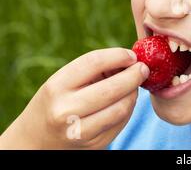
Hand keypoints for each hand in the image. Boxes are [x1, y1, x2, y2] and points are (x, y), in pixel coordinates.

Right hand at [0, 48, 148, 148]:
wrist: (37, 140)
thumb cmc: (58, 101)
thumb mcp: (65, 81)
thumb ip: (95, 69)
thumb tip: (131, 60)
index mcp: (56, 86)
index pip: (93, 62)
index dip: (118, 55)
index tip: (132, 55)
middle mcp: (65, 110)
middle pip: (112, 88)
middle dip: (134, 75)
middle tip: (143, 69)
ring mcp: (79, 131)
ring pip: (121, 107)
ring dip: (133, 93)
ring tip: (133, 86)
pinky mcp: (94, 145)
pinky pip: (121, 122)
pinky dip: (128, 108)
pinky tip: (125, 101)